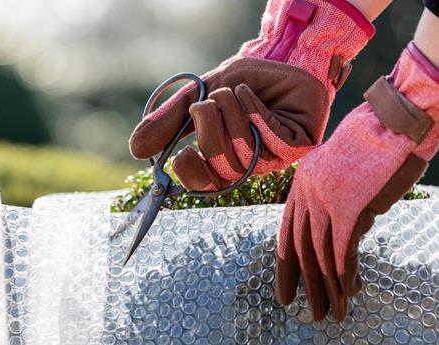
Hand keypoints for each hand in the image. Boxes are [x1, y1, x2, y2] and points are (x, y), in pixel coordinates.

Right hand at [129, 0, 374, 191]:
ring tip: (241, 93)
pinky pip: (267, 134)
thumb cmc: (241, 82)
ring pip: (242, 146)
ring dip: (234, 108)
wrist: (278, 59)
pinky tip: (259, 98)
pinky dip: (254, 106)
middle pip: (219, 161)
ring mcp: (272, 159)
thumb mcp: (198, 96)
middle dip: (211, 122)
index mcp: (221, 160)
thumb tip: (134, 149)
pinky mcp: (295, 146)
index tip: (182, 154)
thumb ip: (169, 122)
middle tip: (215, 102)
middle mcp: (246, 165)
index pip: (202, 184)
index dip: (192, 173)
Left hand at [275, 42, 438, 320]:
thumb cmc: (375, 140)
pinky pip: (342, 249)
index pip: (287, 231)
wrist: (393, 119)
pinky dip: (344, 274)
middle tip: (301, 309)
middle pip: (299, 247)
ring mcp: (327, 199)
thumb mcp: (343, 167)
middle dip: (301, 282)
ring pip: (319, 254)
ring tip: (331, 313)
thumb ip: (334, 195)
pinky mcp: (349, 207)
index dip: (286, 263)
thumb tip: (343, 225)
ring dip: (326, 288)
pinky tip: (348, 292)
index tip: (285, 288)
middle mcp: (307, 192)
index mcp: (302, 182)